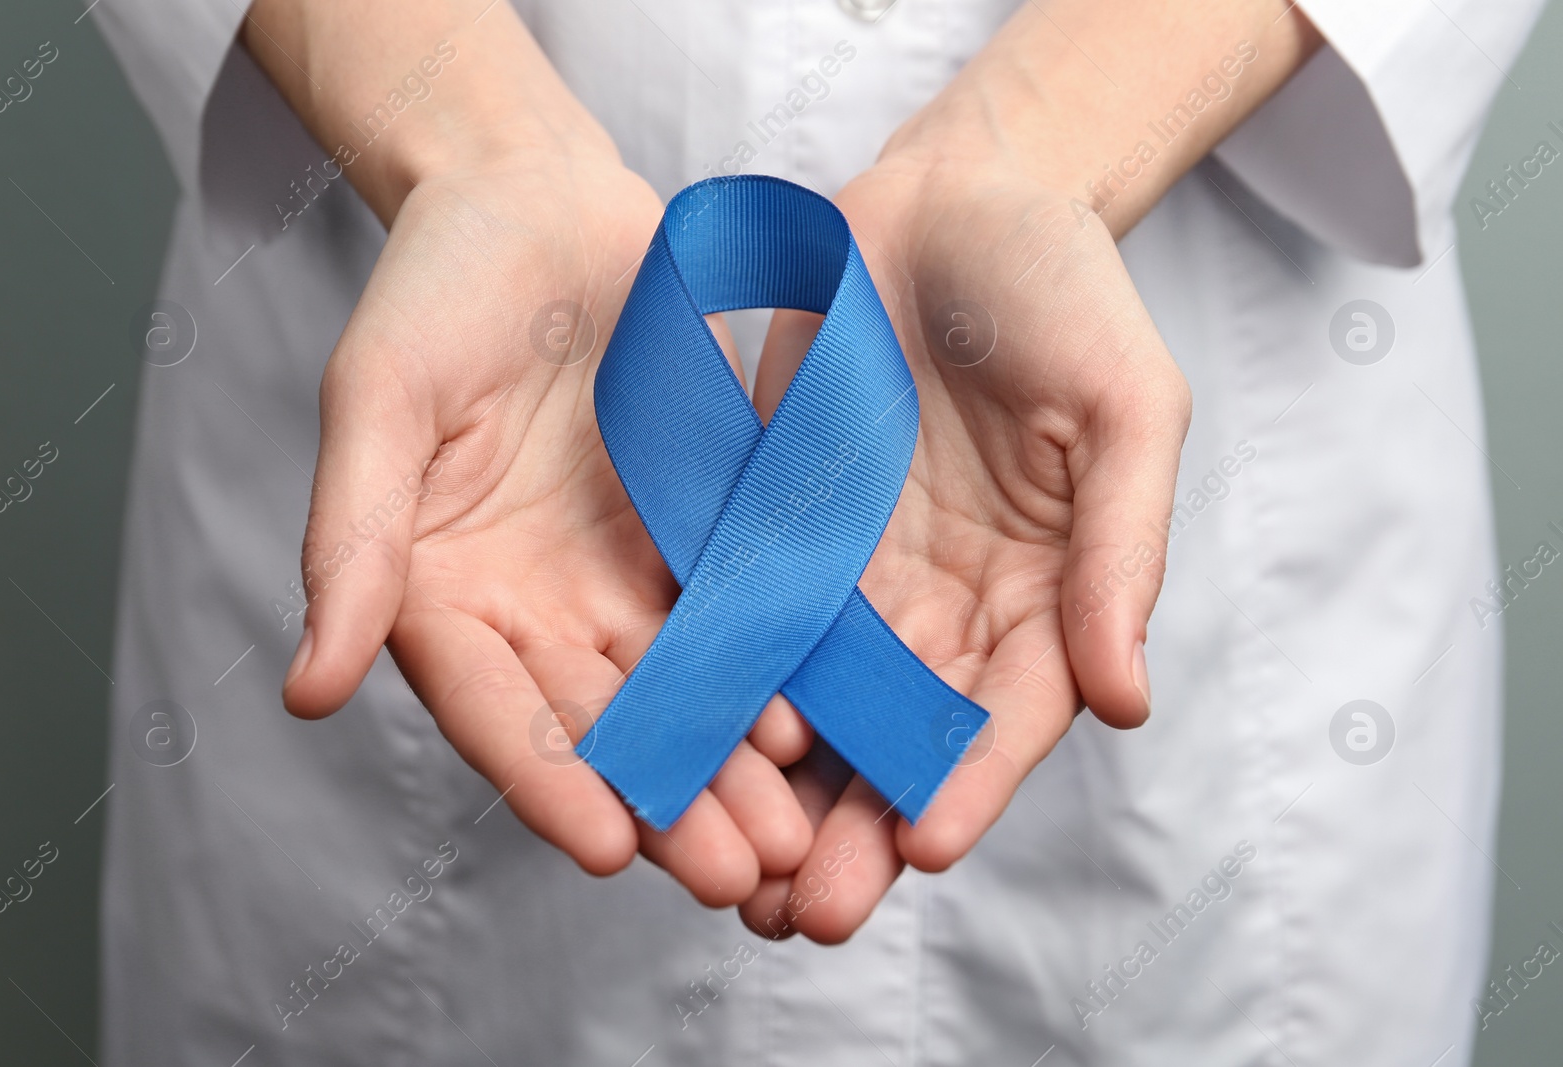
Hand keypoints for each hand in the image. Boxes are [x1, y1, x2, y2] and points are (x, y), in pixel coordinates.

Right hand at [282, 147, 812, 905]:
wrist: (536, 203)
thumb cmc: (435, 287)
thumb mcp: (378, 401)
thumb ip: (352, 542)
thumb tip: (306, 691)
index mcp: (446, 595)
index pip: (497, 711)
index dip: (549, 780)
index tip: (607, 848)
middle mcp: (537, 606)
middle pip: (605, 724)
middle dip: (670, 803)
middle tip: (737, 876)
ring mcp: (621, 575)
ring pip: (685, 690)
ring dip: (736, 765)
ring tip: (795, 834)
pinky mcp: (696, 532)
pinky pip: (741, 610)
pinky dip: (778, 666)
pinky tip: (824, 716)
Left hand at [737, 157, 1190, 941]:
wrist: (951, 199)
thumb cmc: (1061, 292)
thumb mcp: (1123, 408)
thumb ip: (1120, 551)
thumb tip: (1123, 701)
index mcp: (1037, 595)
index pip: (1005, 716)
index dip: (969, 783)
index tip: (925, 845)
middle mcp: (939, 606)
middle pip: (897, 740)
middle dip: (855, 831)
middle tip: (809, 916)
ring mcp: (849, 574)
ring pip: (809, 706)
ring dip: (772, 797)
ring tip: (734, 881)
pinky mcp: (769, 529)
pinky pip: (736, 618)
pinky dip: (711, 688)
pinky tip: (677, 746)